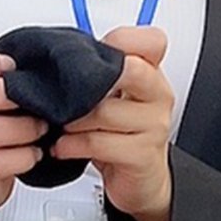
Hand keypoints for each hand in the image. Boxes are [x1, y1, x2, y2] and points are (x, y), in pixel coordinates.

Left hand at [52, 27, 174, 220]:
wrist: (139, 179)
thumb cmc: (120, 134)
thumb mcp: (113, 96)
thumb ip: (97, 70)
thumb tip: (62, 51)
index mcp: (152, 74)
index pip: (152, 41)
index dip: (122, 40)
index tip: (94, 54)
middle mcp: (158, 96)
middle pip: (128, 70)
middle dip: (88, 80)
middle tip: (67, 93)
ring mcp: (154, 126)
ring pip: (103, 111)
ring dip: (72, 120)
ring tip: (61, 125)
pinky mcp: (142, 155)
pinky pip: (98, 143)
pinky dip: (72, 145)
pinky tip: (64, 146)